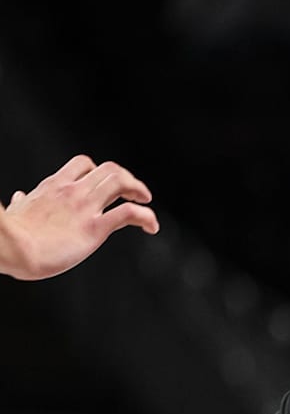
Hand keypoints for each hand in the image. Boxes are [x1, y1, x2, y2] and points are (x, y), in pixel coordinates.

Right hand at [0, 155, 159, 279]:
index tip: (105, 185)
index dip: (99, 170)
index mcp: (53, 187)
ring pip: (121, 182)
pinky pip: (130, 213)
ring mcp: (85, 208)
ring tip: (145, 200)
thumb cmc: (9, 237)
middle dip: (126, 177)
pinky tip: (152, 227)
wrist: (9, 249)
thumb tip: (19, 197)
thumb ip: (22, 204)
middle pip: (109, 169)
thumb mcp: (16, 212)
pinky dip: (147, 216)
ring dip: (139, 189)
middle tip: (134, 192)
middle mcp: (72, 192)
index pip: (82, 164)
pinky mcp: (94, 228)